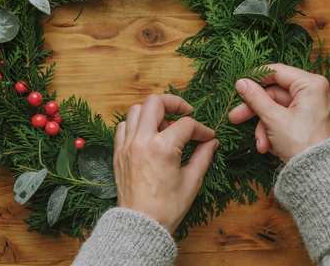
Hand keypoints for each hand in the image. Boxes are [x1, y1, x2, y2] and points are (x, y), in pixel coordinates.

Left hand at [113, 94, 218, 234]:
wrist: (140, 226)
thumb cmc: (166, 208)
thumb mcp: (191, 181)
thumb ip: (203, 156)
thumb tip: (212, 142)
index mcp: (162, 148)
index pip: (186, 124)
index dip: (202, 129)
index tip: (208, 137)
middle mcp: (142, 140)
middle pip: (155, 101)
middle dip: (174, 102)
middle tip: (185, 112)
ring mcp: (127, 145)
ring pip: (136, 110)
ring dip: (153, 112)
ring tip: (165, 126)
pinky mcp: (118, 152)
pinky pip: (123, 126)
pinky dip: (136, 124)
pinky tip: (147, 135)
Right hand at [228, 63, 329, 161]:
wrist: (320, 176)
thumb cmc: (302, 145)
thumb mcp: (272, 118)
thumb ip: (255, 97)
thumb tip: (242, 83)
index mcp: (312, 85)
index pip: (277, 72)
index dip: (255, 77)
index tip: (239, 84)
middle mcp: (316, 93)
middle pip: (275, 95)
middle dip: (256, 112)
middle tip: (235, 117)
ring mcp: (314, 108)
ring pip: (278, 110)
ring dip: (264, 127)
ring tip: (261, 144)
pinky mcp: (311, 121)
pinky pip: (286, 119)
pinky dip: (275, 131)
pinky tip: (271, 147)